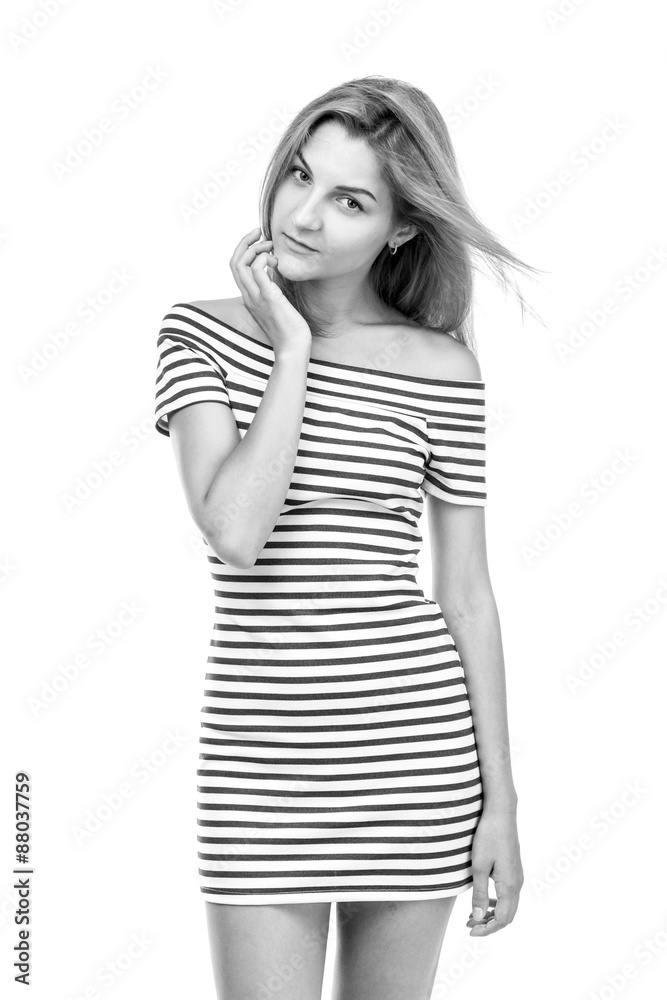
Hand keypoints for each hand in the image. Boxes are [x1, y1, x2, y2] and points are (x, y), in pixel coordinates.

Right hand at [229, 226, 311, 357]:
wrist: (293, 348)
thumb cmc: (289, 328)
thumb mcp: (277, 302)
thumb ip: (271, 286)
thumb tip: (273, 269)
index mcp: (249, 297)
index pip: (236, 267)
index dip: (243, 249)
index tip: (258, 240)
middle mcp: (248, 296)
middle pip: (234, 262)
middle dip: (245, 242)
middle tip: (260, 233)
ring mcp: (256, 297)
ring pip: (241, 264)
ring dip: (255, 248)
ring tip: (271, 247)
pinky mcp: (268, 297)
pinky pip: (258, 270)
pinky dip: (264, 259)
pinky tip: (276, 262)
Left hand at [466, 808, 523, 935]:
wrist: (501, 813)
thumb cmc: (488, 836)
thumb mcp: (478, 865)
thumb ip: (478, 893)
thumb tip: (477, 917)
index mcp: (509, 886)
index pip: (502, 919)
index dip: (487, 930)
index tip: (471, 931)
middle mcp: (517, 884)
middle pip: (507, 916)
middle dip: (489, 924)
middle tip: (469, 924)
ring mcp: (517, 876)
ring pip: (509, 906)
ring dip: (492, 913)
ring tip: (473, 915)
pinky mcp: (514, 869)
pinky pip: (508, 895)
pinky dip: (496, 903)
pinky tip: (482, 899)